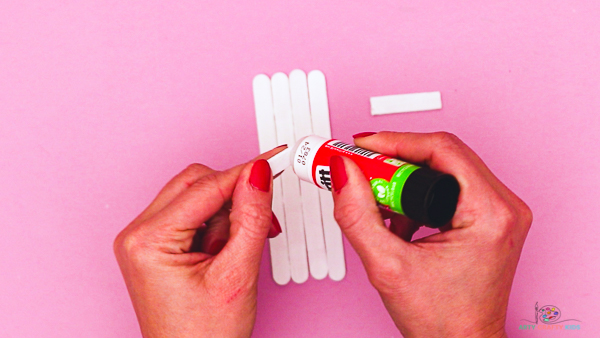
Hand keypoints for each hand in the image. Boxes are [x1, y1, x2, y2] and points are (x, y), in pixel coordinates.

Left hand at [113, 147, 283, 337]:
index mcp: (148, 241)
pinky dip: (216, 225)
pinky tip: (225, 249)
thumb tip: (258, 175)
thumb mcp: (236, 275)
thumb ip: (250, 219)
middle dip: (233, 197)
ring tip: (235, 250)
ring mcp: (144, 240)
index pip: (205, 187)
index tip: (274, 162)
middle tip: (261, 218)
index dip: (244, 174)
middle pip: (195, 183)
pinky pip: (191, 215)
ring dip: (226, 214)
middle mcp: (138, 235)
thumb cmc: (203, 337)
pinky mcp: (156, 246)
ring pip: (195, 196)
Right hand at [329, 132, 531, 337]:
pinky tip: (396, 218)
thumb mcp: (387, 266)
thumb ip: (357, 215)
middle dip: (395, 162)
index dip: (394, 142)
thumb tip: (344, 172)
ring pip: (444, 170)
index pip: (441, 149)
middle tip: (360, 169)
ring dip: (404, 180)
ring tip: (376, 200)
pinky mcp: (488, 220)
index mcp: (491, 213)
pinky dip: (417, 195)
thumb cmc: (443, 321)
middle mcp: (503, 207)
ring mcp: (499, 212)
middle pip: (442, 156)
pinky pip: (449, 188)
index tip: (361, 147)